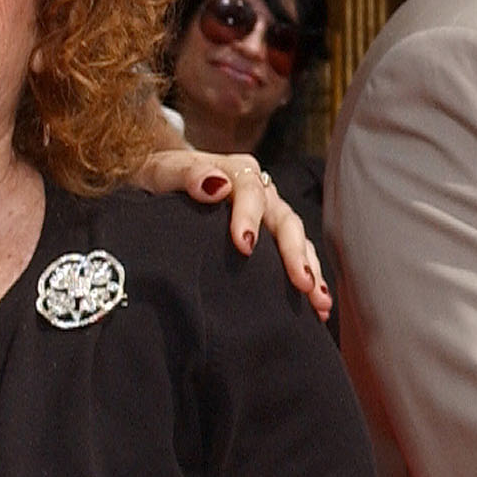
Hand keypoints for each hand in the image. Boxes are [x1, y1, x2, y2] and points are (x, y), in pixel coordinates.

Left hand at [139, 147, 329, 318]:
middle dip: (294, 254)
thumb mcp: (165, 171)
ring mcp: (270, 214)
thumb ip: (188, 173)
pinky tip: (316, 305)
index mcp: (237, 173)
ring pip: (297, 241)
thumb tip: (216, 185)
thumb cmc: (160, 177)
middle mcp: (261, 191)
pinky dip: (307, 278)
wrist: (158, 182)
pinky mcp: (271, 234)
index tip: (244, 245)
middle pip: (285, 221)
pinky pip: (295, 255)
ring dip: (309, 271)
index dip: (249, 217)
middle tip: (299, 282)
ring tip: (318, 302)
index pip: (251, 192)